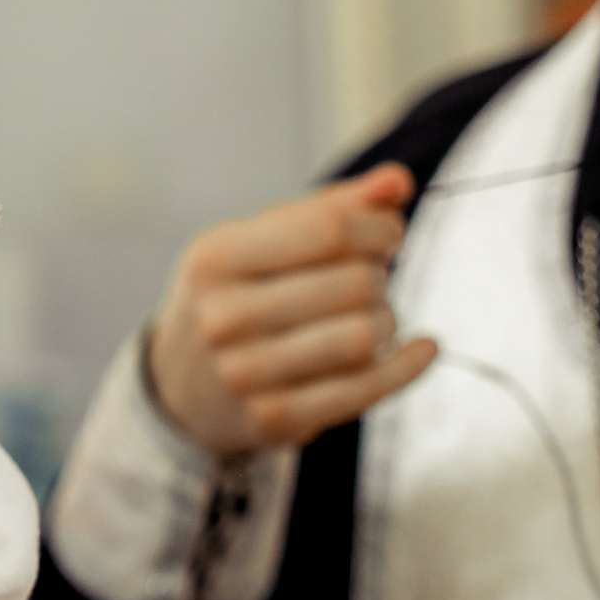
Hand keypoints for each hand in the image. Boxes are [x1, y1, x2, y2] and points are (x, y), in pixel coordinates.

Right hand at [145, 163, 438, 454]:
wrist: (179, 384)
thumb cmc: (232, 296)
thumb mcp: (256, 241)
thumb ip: (328, 208)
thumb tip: (396, 181)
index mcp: (214, 258)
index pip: (328, 229)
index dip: (377, 226)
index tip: (388, 232)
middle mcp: (222, 316)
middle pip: (354, 283)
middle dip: (380, 274)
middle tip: (370, 278)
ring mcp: (244, 373)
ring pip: (364, 335)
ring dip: (388, 320)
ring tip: (372, 316)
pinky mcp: (274, 418)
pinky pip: (367, 389)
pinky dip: (408, 365)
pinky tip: (420, 349)